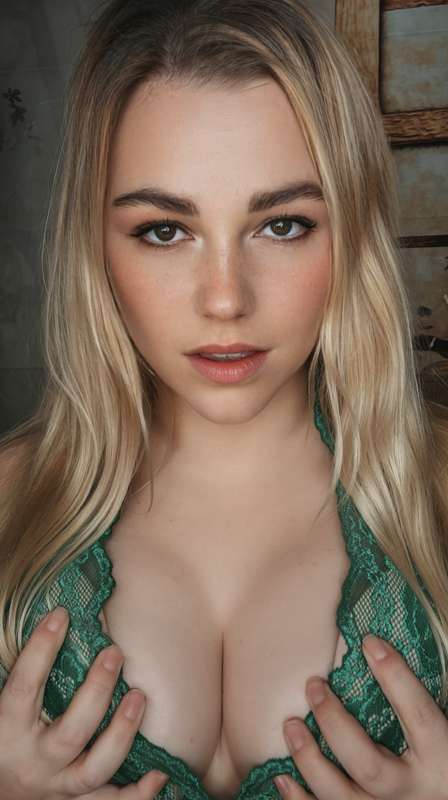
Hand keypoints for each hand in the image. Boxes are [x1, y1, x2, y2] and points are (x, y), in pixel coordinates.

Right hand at [0, 606, 167, 799]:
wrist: (1, 790)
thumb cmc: (8, 734)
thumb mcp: (7, 707)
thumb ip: (29, 675)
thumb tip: (56, 619)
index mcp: (9, 729)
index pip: (24, 685)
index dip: (41, 649)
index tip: (62, 614)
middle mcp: (35, 761)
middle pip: (71, 732)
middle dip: (97, 691)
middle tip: (114, 653)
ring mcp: (59, 786)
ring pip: (95, 769)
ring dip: (122, 733)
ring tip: (139, 697)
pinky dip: (139, 794)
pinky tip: (160, 774)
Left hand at [274, 634, 447, 798]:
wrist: (439, 799)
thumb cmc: (436, 759)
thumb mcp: (440, 731)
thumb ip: (412, 703)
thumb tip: (377, 648)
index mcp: (439, 757)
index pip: (418, 714)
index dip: (395, 677)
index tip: (369, 642)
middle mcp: (412, 791)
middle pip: (368, 764)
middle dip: (334, 723)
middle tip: (313, 685)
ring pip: (340, 796)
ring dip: (309, 760)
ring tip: (290, 725)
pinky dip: (298, 799)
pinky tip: (281, 774)